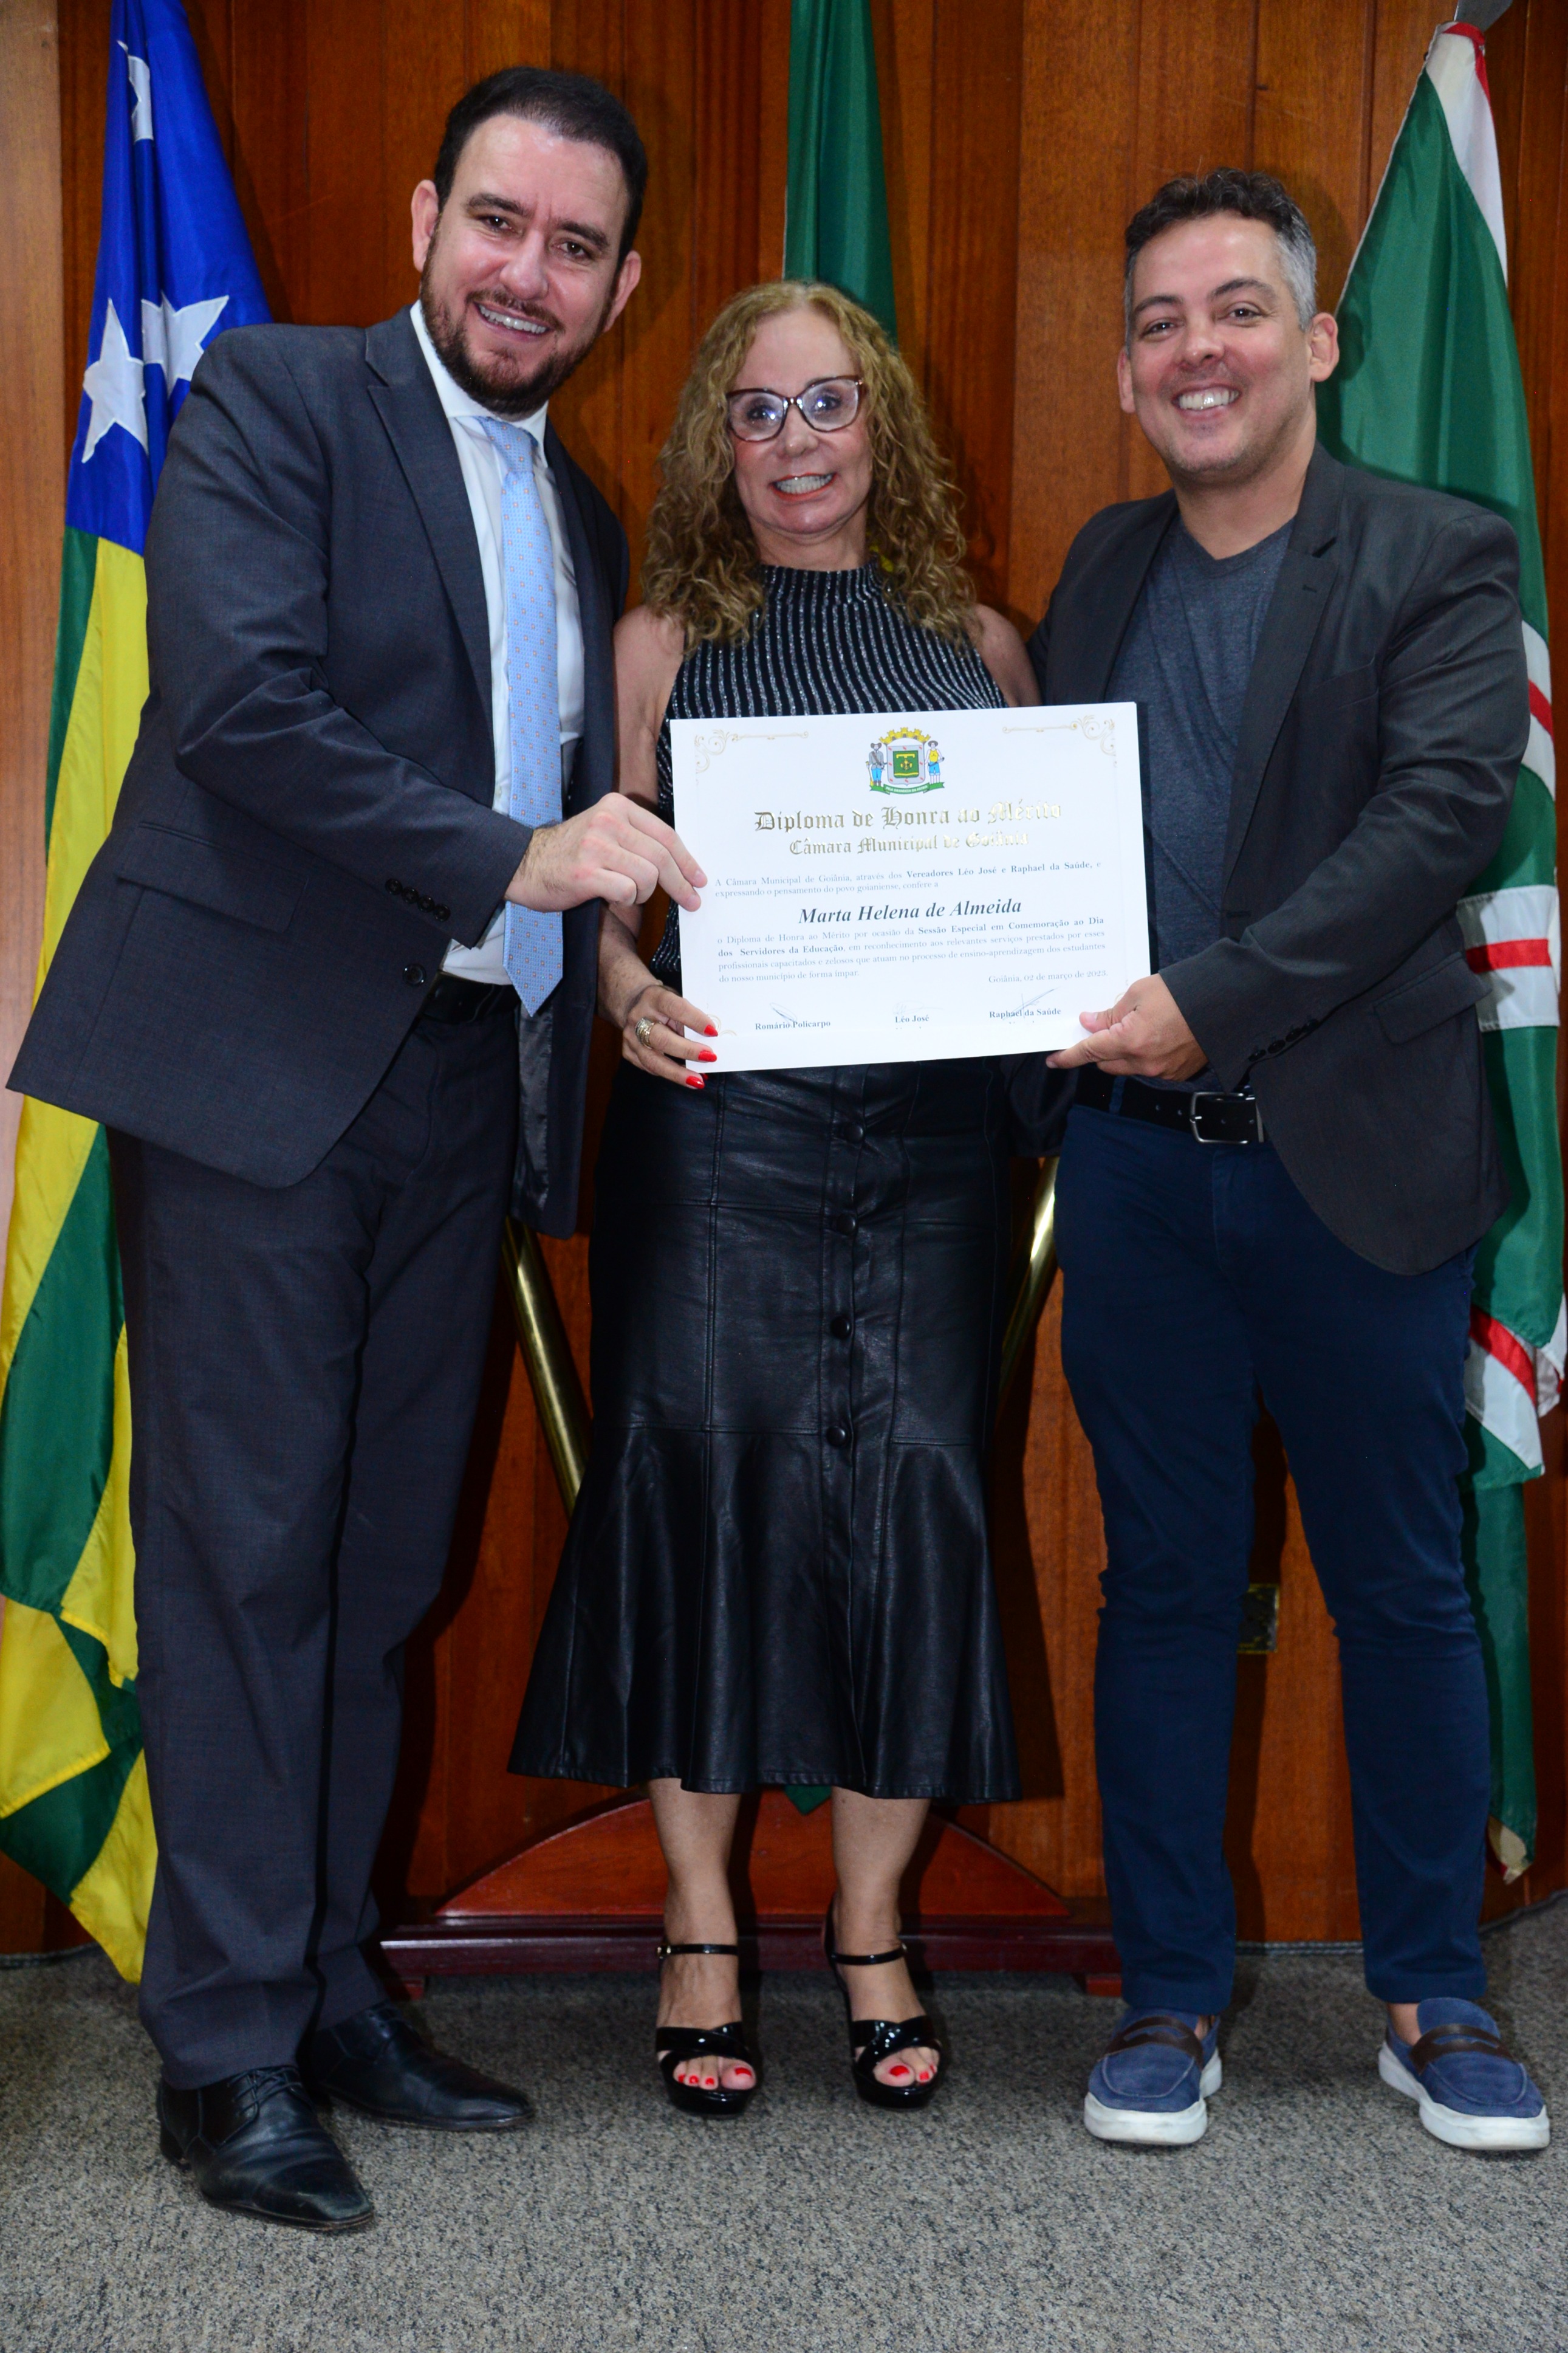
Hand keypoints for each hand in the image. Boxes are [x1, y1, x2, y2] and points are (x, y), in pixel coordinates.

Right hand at [507, 793, 705, 913]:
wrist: (523, 864)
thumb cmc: (568, 853)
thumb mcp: (603, 831)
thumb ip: (635, 838)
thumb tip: (678, 863)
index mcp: (616, 806)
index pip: (665, 834)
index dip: (688, 860)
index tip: (699, 879)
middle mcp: (608, 821)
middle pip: (662, 857)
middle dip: (681, 884)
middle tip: (691, 901)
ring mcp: (596, 846)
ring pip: (648, 876)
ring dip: (643, 893)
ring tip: (626, 892)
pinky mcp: (586, 873)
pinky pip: (627, 891)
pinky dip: (625, 900)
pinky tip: (610, 896)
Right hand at [616, 981, 719, 1087]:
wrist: (632, 1003)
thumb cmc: (662, 1003)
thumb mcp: (675, 999)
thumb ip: (689, 1016)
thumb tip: (711, 1039)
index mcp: (653, 997)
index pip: (675, 1008)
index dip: (695, 1020)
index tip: (712, 1032)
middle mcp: (638, 1017)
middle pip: (662, 1039)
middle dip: (688, 1051)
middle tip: (710, 1057)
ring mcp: (630, 1036)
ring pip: (653, 1060)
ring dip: (678, 1073)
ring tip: (698, 1081)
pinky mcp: (628, 1052)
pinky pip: (650, 1068)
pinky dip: (670, 1074)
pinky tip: (686, 1079)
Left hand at [1047, 973, 1207, 1078]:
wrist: (1224, 1002)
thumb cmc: (1183, 992)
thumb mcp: (1138, 993)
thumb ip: (1110, 1013)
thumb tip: (1090, 1024)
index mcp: (1130, 1040)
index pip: (1089, 1052)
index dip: (1068, 1056)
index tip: (1054, 1059)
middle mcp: (1144, 1062)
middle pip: (1105, 1063)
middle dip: (1097, 1050)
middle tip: (1101, 1029)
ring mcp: (1161, 1071)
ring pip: (1126, 1068)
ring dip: (1120, 1054)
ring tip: (1133, 1029)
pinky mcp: (1176, 1073)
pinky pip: (1147, 1069)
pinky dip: (1142, 1057)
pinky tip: (1153, 1037)